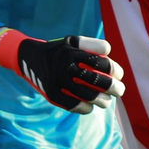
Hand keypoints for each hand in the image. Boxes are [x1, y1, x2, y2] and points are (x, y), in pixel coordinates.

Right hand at [0, 30, 125, 113]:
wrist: (29, 58)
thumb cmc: (58, 50)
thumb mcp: (72, 41)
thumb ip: (91, 45)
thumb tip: (109, 54)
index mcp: (73, 52)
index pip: (101, 63)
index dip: (115, 70)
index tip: (119, 75)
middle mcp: (65, 66)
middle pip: (97, 81)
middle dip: (113, 88)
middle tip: (120, 91)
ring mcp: (58, 81)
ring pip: (88, 95)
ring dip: (102, 100)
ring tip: (106, 101)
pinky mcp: (52, 93)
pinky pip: (74, 105)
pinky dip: (85, 108)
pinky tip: (89, 107)